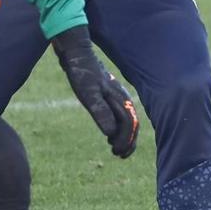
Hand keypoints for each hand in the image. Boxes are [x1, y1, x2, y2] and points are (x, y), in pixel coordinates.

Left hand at [52, 26, 137, 157]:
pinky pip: (120, 113)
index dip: (126, 141)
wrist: (77, 54)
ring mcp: (117, 95)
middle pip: (132, 124)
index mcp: (120, 99)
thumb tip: (111, 133)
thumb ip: (100, 112)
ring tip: (116, 148)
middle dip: (129, 141)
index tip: (117, 153)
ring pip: (127, 119)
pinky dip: (118, 126)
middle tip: (119, 155)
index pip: (130, 125)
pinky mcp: (109, 94)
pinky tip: (110, 132)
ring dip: (124, 135)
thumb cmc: (82, 74)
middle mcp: (123, 98)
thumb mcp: (88, 94)